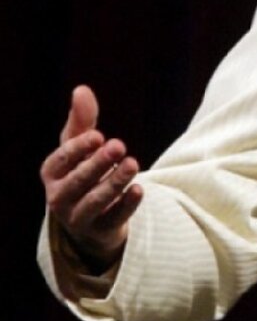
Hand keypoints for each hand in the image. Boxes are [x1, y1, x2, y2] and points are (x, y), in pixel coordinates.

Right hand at [40, 85, 142, 269]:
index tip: (98, 136)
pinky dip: (127, 205)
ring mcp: (78, 217)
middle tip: (119, 145)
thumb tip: (82, 89)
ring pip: (95, 201)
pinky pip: (114, 219)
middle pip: (78, 181)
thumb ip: (82, 120)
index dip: (79, 148)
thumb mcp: (80, 146)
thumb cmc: (82, 172)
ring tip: (133, 164)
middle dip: (98, 163)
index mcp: (52, 173)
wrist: (90, 218)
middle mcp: (59, 197)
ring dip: (114, 182)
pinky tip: (140, 190)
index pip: (61, 159)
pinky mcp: (100, 231)